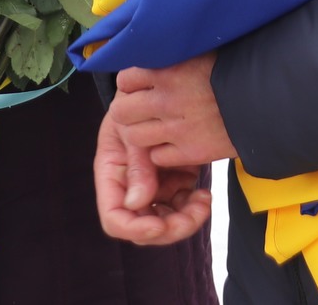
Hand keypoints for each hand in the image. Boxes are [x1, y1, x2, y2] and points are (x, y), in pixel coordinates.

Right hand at [95, 108, 210, 244]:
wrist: (157, 89)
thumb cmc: (134, 104)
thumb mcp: (130, 128)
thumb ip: (137, 164)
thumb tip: (137, 203)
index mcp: (113, 178)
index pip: (115, 218)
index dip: (134, 228)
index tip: (158, 226)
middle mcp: (131, 189)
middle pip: (145, 228)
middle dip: (170, 228)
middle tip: (194, 213)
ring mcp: (154, 188)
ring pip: (167, 222)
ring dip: (187, 219)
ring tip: (204, 199)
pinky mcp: (174, 182)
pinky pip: (183, 207)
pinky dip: (194, 206)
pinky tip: (204, 193)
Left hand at [107, 53, 236, 169]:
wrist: (269, 101)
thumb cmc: (237, 71)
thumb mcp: (204, 51)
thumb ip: (176, 52)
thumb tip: (156, 45)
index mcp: (170, 69)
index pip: (125, 79)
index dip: (130, 85)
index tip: (140, 87)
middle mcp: (168, 99)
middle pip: (121, 111)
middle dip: (128, 112)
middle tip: (140, 111)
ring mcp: (178, 129)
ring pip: (134, 138)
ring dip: (141, 134)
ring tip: (155, 129)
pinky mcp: (190, 152)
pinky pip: (156, 157)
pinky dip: (161, 153)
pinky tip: (173, 143)